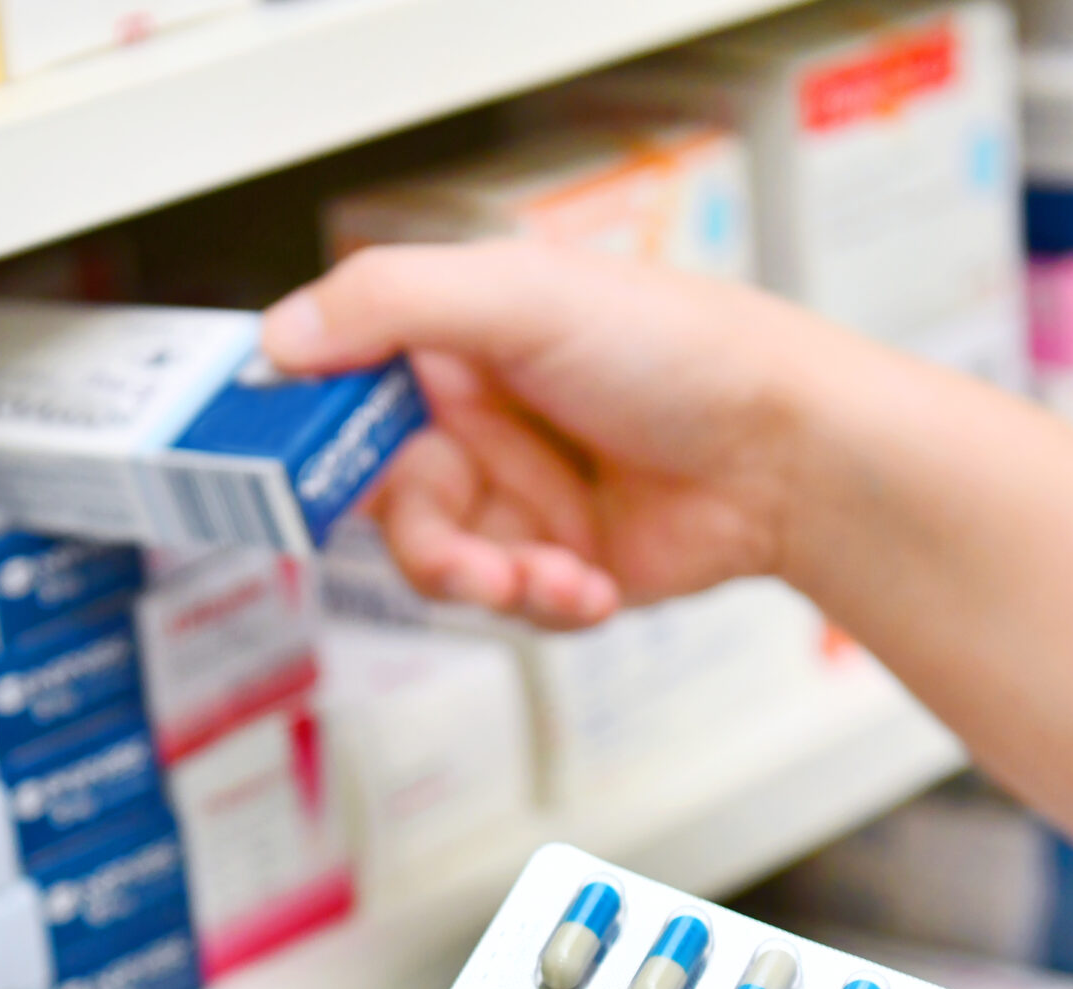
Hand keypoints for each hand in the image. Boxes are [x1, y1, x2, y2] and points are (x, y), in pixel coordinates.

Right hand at [262, 242, 856, 627]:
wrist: (793, 456)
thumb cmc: (684, 351)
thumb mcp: (523, 297)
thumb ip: (391, 303)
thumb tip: (279, 338)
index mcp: (460, 339)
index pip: (344, 386)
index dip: (313, 435)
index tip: (290, 473)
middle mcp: (480, 418)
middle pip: (385, 498)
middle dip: (425, 538)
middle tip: (463, 554)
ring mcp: (519, 495)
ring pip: (441, 564)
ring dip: (488, 579)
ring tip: (543, 574)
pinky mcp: (559, 564)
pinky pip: (508, 606)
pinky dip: (544, 603)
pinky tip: (592, 580)